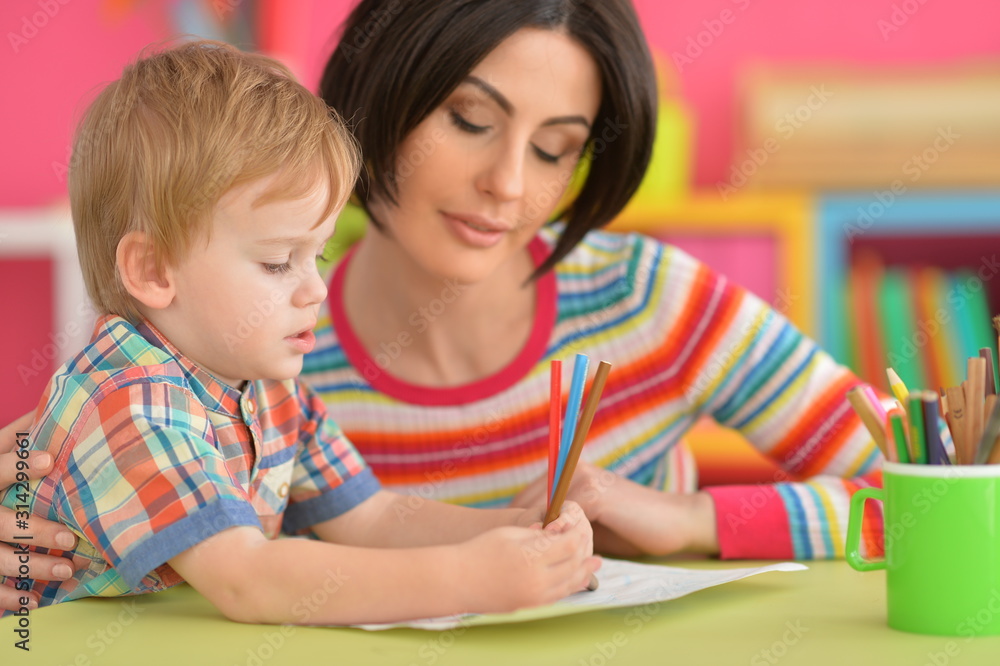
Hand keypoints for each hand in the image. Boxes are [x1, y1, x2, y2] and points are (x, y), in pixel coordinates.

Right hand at [0, 411, 78, 611]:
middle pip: (0, 523)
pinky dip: (8, 598)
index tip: (48, 460)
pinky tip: (35, 601)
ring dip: (32, 567)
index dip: (16, 465)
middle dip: (35, 531)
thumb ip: (16, 436)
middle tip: (71, 538)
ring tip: (68, 570)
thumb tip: (59, 401)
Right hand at [458, 508, 599, 613]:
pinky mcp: (528, 607)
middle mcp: (537, 580)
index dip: (578, 533)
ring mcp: (533, 597)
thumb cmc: (480, 550)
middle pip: (574, 565)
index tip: (579, 526)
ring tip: (595, 564)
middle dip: (586, 553)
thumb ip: (538, 534)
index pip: (570, 544)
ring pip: (569, 584)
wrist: (456, 580)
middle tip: (594, 545)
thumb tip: (560, 533)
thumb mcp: (510, 533)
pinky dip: (569, 586)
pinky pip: (556, 597)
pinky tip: (575, 579)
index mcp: (533, 556)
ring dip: (584, 573)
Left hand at [511, 462, 719, 556]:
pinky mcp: (596, 495)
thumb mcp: (588, 526)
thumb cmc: (631, 528)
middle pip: (526, 502)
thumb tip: (528, 540)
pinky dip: (559, 539)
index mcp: (570, 473)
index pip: (524, 498)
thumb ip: (561, 526)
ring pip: (543, 512)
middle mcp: (574, 470)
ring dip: (540, 538)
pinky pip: (563, 520)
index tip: (514, 549)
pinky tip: (563, 555)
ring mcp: (585, 479)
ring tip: (543, 560)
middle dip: (523, 532)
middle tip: (525, 558)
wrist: (673, 523)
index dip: (516, 525)